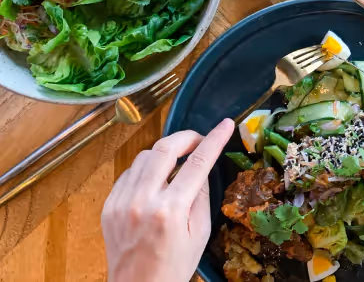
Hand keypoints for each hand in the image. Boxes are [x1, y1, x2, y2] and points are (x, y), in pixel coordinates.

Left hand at [102, 119, 234, 281]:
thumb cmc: (174, 267)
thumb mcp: (200, 233)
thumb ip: (201, 196)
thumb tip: (201, 168)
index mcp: (170, 211)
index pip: (197, 163)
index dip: (214, 140)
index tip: (225, 125)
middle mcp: (143, 201)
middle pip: (165, 148)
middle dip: (186, 137)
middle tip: (198, 140)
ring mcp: (121, 202)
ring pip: (144, 156)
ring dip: (164, 153)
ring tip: (177, 164)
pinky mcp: (109, 206)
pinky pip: (129, 173)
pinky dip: (145, 170)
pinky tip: (155, 181)